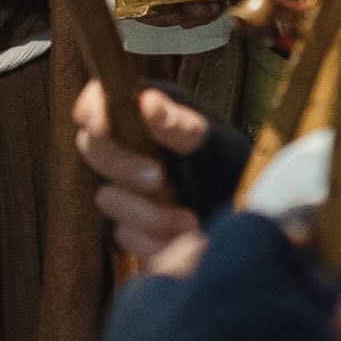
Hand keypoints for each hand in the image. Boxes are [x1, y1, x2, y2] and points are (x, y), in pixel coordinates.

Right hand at [75, 72, 218, 268]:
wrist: (248, 216)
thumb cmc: (232, 165)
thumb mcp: (212, 140)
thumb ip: (179, 122)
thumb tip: (147, 101)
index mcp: (142, 113)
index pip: (98, 101)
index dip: (92, 110)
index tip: (100, 127)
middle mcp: (125, 146)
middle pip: (93, 149)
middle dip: (124, 168)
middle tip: (158, 177)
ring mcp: (123, 186)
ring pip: (108, 197)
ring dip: (149, 213)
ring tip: (189, 221)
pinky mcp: (128, 224)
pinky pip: (124, 234)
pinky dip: (153, 240)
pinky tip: (181, 238)